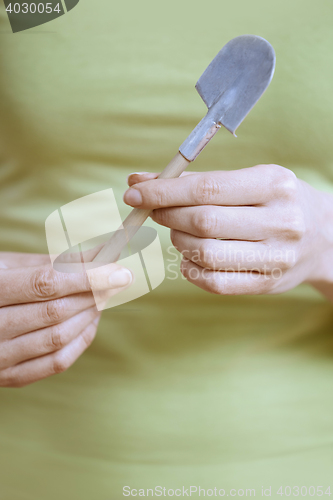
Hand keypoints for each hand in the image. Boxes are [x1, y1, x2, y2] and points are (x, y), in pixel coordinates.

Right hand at [0, 252, 131, 386]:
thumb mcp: (7, 265)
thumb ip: (52, 262)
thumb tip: (100, 253)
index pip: (46, 284)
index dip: (87, 276)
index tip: (120, 271)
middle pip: (56, 312)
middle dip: (94, 294)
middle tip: (117, 281)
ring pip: (59, 338)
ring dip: (90, 316)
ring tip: (104, 297)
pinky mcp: (9, 377)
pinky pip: (56, 363)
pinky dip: (80, 341)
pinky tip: (91, 321)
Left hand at [124, 165, 332, 299]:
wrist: (324, 237)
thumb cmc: (276, 202)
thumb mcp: (249, 180)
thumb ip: (197, 180)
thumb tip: (139, 179)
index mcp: (274, 184)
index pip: (207, 188)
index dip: (164, 191)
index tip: (135, 191)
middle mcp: (280, 221)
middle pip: (203, 221)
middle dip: (167, 215)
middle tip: (155, 211)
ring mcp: (276, 256)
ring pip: (205, 253)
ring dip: (178, 242)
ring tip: (179, 233)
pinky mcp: (268, 283)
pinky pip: (215, 282)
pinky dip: (191, 269)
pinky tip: (190, 257)